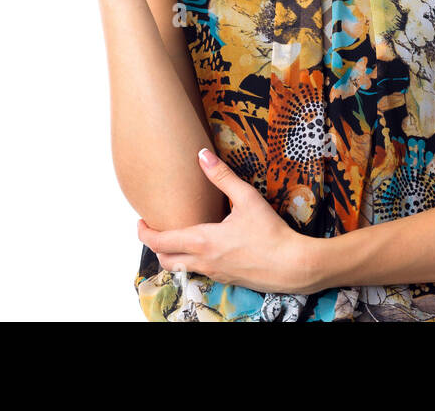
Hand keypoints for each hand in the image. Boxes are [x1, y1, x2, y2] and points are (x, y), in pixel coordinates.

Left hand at [136, 148, 320, 296]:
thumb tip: (202, 155)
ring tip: (178, 237)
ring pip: (180, 269)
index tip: (141, 221)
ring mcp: (213, 273)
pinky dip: (191, 261)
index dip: (144, 232)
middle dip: (155, 245)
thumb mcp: (248, 199)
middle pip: (164, 259)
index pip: (160, 241)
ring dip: (173, 255)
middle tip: (155, 229)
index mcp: (203, 241)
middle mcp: (203, 261)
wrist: (292, 266)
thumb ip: (222, 177)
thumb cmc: (271, 233)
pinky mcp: (225, 279)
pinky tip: (205, 247)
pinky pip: (198, 272)